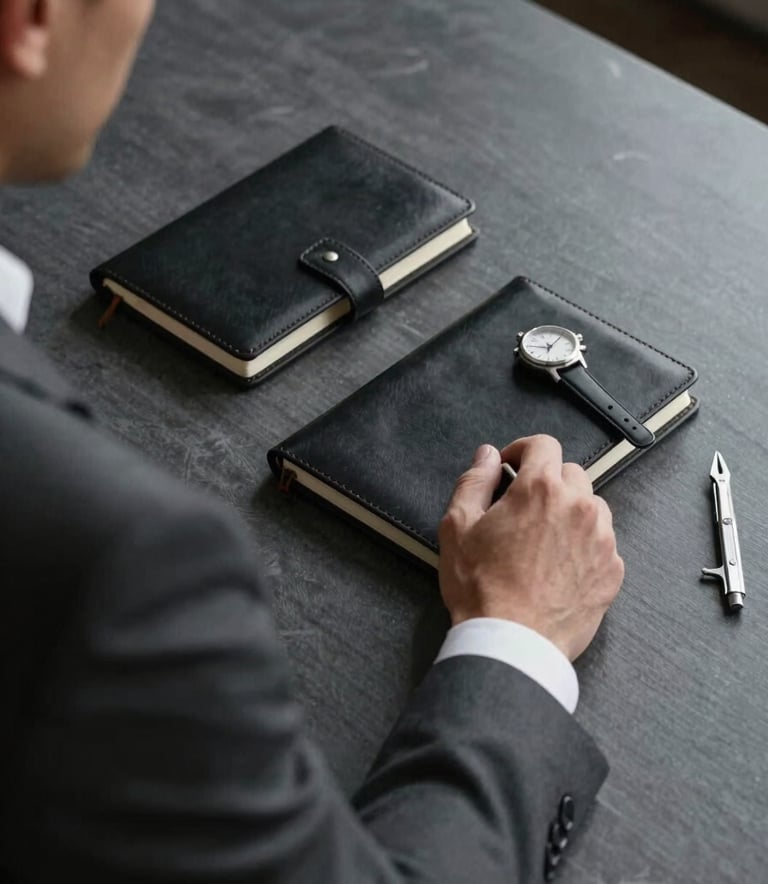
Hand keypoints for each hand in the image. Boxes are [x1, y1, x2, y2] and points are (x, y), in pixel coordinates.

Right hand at [438, 435, 623, 660]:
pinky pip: (603, 542)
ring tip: (543, 540)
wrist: (512, 643)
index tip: (511, 467)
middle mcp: (579, 507)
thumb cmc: (481, 587)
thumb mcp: (457, 527)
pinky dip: (584, 544)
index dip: (523, 450)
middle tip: (522, 509)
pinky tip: (559, 566)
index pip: (543, 444)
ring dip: (570, 511)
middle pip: (571, 473)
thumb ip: (474, 481)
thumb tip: (488, 455)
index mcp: (540, 489)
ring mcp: (602, 539)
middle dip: (547, 482)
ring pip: (591, 506)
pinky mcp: (613, 570)